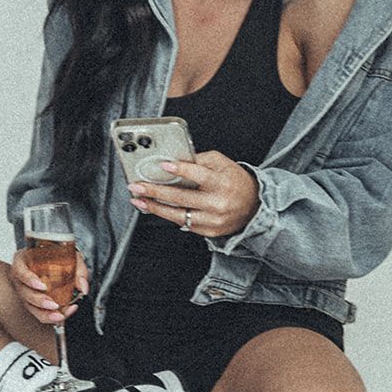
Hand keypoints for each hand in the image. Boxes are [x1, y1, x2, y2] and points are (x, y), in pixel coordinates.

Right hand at [10, 246, 89, 325]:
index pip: (20, 271)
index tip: (42, 286)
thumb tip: (83, 287)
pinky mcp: (32, 303)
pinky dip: (50, 316)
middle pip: (25, 292)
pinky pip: (38, 312)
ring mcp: (25, 292)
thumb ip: (79, 270)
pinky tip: (62, 315)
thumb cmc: (59, 256)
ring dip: (45, 313)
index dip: (29, 279)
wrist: (58, 261)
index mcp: (23, 262)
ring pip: (30, 306)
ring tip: (59, 316)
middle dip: (39, 301)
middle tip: (53, 304)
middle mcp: (21, 278)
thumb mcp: (70, 256)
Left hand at [127, 151, 259, 238]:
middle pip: (182, 197)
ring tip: (139, 200)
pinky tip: (154, 208)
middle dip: (155, 191)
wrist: (254, 207)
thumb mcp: (223, 164)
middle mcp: (218, 203)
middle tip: (137, 186)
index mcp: (222, 183)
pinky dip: (167, 215)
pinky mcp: (208, 231)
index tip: (163, 164)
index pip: (199, 175)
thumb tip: (176, 160)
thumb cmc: (235, 182)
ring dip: (155, 208)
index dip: (181, 169)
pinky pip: (183, 223)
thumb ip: (201, 160)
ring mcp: (212, 220)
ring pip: (178, 215)